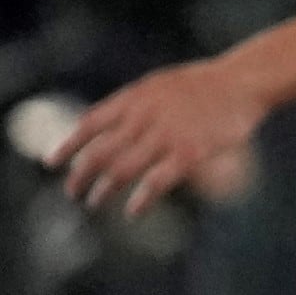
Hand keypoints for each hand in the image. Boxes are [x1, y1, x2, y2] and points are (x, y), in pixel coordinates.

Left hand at [54, 59, 263, 216]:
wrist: (243, 82)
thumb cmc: (203, 84)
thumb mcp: (158, 84)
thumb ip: (132, 105)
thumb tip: (106, 125)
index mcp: (133, 98)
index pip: (89, 124)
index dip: (68, 146)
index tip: (52, 164)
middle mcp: (142, 118)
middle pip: (99, 152)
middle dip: (80, 175)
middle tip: (73, 191)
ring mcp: (165, 136)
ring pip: (121, 170)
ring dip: (103, 190)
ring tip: (94, 203)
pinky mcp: (189, 154)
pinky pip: (156, 182)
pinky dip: (141, 200)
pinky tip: (133, 212)